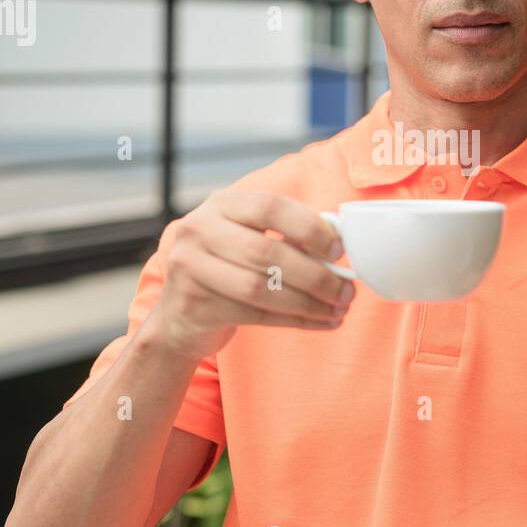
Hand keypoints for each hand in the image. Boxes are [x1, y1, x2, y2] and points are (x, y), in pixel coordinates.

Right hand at [149, 190, 353, 362]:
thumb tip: (338, 243)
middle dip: (316, 274)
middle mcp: (199, 230)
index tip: (339, 250)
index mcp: (221, 205)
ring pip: (262, 288)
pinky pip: (256, 315)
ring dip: (309, 302)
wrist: (179, 318)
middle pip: (267, 252)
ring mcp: (191, 267)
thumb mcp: (247, 239)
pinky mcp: (195, 305)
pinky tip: (321, 322)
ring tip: (339, 309)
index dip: (309, 227)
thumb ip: (285, 235)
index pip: (270, 206)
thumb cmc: (228, 271)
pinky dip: (295, 320)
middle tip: (347, 289)